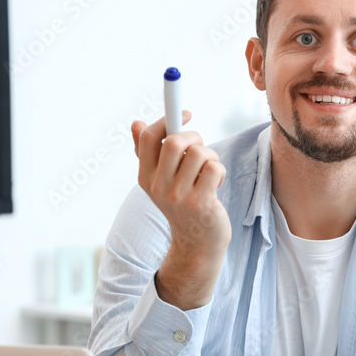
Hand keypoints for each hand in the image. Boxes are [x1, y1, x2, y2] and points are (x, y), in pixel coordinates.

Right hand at [131, 110, 230, 308]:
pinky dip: (220, 170)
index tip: (185, 114)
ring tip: (210, 170)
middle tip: (200, 146)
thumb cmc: (182, 203)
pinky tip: (216, 183)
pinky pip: (214, 167)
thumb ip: (148, 152)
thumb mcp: (161, 180)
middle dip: (194, 136)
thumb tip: (135, 123)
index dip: (167, 118)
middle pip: (174, 141)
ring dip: (211, 156)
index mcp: (145, 177)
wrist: (197, 242)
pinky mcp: (201, 202)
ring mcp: (179, 196)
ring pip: (199, 153)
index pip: (147, 137)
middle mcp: (158, 187)